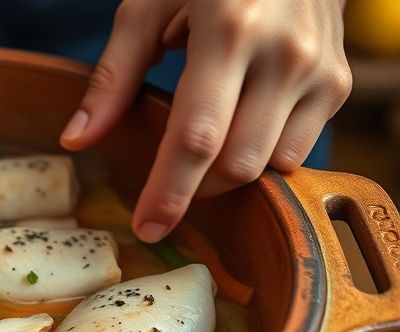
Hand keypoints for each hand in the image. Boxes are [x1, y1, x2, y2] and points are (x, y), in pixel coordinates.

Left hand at [60, 0, 351, 242]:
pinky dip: (261, 156)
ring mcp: (319, 72)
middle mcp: (284, 55)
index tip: (147, 226)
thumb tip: (76, 139)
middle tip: (165, 184)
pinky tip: (238, 130)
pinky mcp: (338, 85)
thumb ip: (112, 76)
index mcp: (229, 31)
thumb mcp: (147, 8)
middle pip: (236, 164)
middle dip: (195, 188)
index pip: (197, 137)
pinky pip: (297, 151)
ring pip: (269, 166)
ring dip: (228, 174)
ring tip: (203, 143)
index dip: (170, 192)